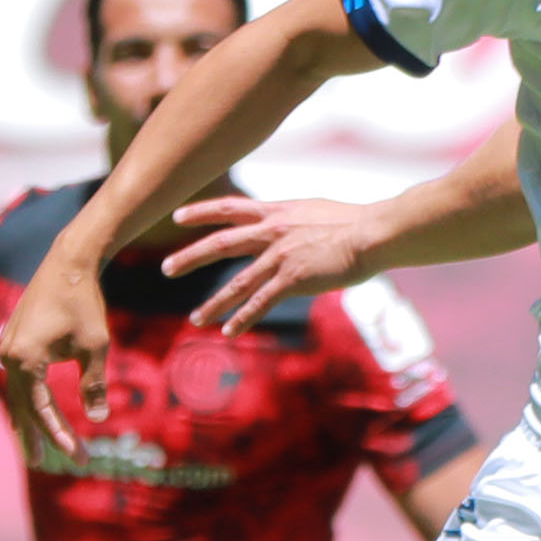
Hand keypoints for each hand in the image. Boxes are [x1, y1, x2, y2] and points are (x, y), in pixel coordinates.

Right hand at [0, 256, 113, 453]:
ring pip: (17, 393)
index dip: (60, 436)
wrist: (68, 261)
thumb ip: (94, 385)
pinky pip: (17, 378)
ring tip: (34, 447)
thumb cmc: (83, 303)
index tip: (79, 457)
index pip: (41, 410)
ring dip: (28, 420)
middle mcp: (8, 355)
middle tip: (43, 464)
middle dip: (36, 436)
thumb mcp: (96, 347)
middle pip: (22, 407)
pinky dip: (26, 398)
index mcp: (24, 361)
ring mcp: (7, 346)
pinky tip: (32, 410)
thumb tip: (97, 419)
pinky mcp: (13, 339)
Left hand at [162, 195, 389, 335]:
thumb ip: (294, 219)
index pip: (230, 208)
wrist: (374, 232)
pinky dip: (243, 319)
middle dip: (190, 258)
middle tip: (166, 269)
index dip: (201, 212)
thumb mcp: (315, 211)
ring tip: (196, 319)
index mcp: (277, 211)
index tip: (178, 217)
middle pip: (220, 244)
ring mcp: (280, 255)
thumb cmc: (356, 222)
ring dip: (214, 303)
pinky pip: (261, 303)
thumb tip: (288, 226)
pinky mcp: (293, 278)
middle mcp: (272, 231)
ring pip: (237, 283)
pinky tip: (230, 332)